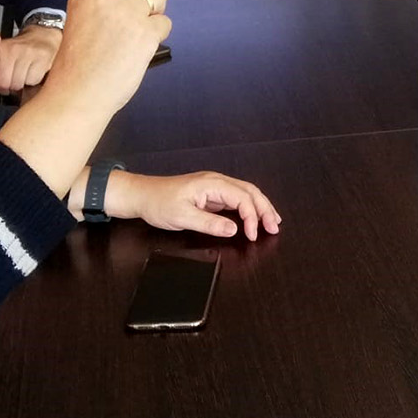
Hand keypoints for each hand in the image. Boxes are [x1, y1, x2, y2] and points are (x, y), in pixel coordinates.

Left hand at [0, 25, 59, 96]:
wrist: (42, 38)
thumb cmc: (20, 52)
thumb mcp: (1, 59)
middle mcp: (12, 48)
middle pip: (3, 82)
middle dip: (6, 87)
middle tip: (10, 81)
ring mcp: (27, 53)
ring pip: (17, 84)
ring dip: (20, 85)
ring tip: (22, 76)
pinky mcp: (42, 59)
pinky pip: (32, 81)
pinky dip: (32, 82)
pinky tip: (32, 73)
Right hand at [40, 0, 170, 114]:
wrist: (78, 94)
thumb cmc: (81, 61)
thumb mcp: (84, 19)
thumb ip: (108, 0)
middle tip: (126, 21)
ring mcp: (124, 10)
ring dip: (151, 16)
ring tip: (127, 39)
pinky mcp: (143, 30)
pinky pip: (164, 23)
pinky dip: (155, 37)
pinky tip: (134, 51)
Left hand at [126, 171, 281, 240]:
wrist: (142, 195)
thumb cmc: (159, 203)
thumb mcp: (182, 217)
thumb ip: (210, 224)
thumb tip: (234, 229)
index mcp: (212, 184)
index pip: (242, 198)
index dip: (252, 217)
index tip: (252, 235)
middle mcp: (217, 182)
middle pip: (250, 192)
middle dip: (265, 209)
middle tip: (275, 227)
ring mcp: (215, 187)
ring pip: (246, 193)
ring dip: (260, 207)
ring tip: (272, 222)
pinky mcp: (211, 194)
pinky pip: (236, 198)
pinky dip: (249, 208)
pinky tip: (254, 217)